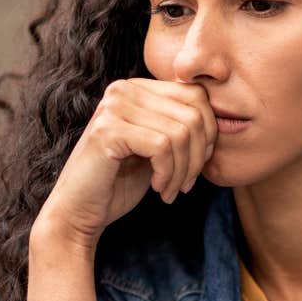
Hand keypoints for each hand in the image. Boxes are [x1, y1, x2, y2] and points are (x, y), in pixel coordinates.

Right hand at [35, 78, 217, 250]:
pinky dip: (168, 173)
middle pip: (194, 113)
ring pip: (182, 132)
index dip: (209, 134)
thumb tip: (223, 119)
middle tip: (185, 184)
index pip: (196, 95)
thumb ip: (180, 126)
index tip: (196, 166)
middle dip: (199, 156)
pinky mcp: (108, 130)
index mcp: (138, 88)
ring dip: (183, 170)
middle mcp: (124, 89)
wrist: (78, 212)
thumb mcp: (157, 149)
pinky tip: (158, 189)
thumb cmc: (120, 183)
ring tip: (171, 190)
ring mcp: (114, 106)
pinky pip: (162, 146)